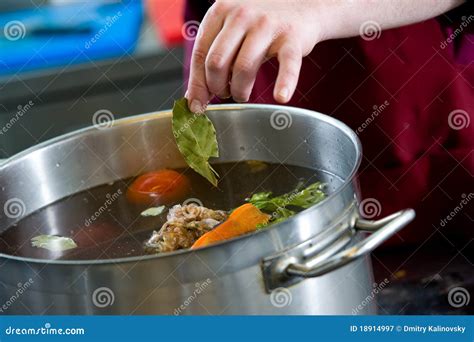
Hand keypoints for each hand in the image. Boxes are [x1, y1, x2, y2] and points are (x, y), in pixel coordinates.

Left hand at [186, 0, 322, 112]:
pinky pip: (286, 65)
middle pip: (217, 62)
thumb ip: (211, 57)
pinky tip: (281, 97)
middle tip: (225, 93)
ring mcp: (267, 25)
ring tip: (242, 94)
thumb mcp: (231, 31)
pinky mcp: (292, 38)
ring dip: (239, 91)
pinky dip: (284, 83)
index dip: (197, 84)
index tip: (197, 105)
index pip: (200, 54)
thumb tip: (194, 97)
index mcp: (221, 11)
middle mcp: (242, 14)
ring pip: (243, 68)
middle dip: (217, 87)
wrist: (302, 4)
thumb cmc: (260, 24)